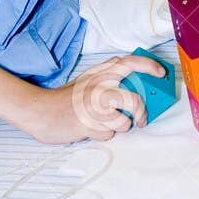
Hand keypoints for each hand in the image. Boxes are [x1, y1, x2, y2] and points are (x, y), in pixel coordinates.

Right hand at [25, 55, 166, 144]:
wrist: (38, 111)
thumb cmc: (65, 99)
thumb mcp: (87, 81)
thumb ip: (108, 79)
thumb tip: (137, 87)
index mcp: (99, 73)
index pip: (129, 62)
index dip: (149, 66)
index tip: (161, 73)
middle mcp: (98, 87)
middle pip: (134, 100)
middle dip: (141, 114)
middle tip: (141, 119)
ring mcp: (92, 106)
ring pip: (123, 122)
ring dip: (119, 128)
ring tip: (107, 124)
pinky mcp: (86, 124)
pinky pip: (107, 134)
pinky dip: (102, 135)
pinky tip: (91, 129)